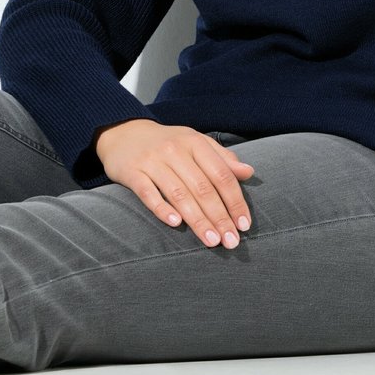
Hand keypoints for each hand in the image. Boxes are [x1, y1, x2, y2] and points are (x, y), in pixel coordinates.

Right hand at [95, 119, 254, 248]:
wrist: (125, 132)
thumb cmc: (169, 143)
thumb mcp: (197, 143)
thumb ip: (222, 159)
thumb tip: (249, 173)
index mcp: (196, 143)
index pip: (221, 175)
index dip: (235, 200)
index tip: (244, 225)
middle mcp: (176, 150)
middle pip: (203, 188)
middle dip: (219, 217)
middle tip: (231, 241)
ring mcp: (153, 161)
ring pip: (179, 193)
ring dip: (197, 220)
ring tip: (211, 241)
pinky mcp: (132, 172)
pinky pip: (148, 193)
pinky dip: (162, 208)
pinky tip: (176, 223)